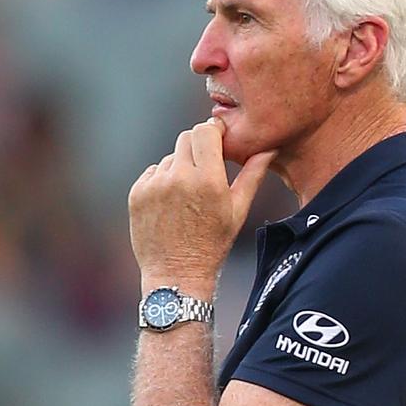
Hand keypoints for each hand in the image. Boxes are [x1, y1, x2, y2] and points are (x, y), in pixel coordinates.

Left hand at [129, 117, 275, 290]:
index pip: (206, 131)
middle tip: (206, 168)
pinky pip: (153, 173)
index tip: (219, 139)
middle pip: (187, 138)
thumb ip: (253, 175)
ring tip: (188, 197)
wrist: (176, 274)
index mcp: (209, 181)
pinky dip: (162, 181)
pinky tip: (171, 205)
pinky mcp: (137, 193)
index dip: (214, 132)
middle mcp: (179, 179)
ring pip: (170, 157)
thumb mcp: (237, 211)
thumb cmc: (212, 245)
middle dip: (198, 147)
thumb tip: (268, 149)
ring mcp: (155, 186)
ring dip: (181, 167)